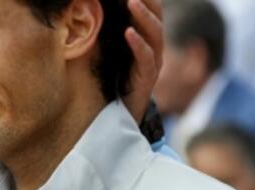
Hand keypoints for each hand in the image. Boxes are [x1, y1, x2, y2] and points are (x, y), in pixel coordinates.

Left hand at [123, 0, 163, 122]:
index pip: (150, 13)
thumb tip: (97, 14)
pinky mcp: (148, 77)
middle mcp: (154, 48)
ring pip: (155, 34)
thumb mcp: (113, 53)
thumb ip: (112, 34)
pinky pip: (146, 57)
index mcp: (146, 39)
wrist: (123, 114)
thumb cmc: (116, 80)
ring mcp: (153, 62)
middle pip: (156, 18)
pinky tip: (128, 32)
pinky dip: (138, 43)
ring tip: (132, 2)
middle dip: (148, 2)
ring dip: (143, 16)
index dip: (146, 0)